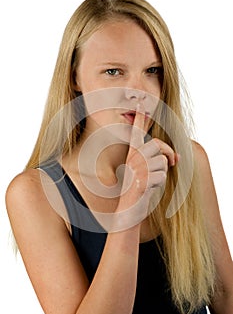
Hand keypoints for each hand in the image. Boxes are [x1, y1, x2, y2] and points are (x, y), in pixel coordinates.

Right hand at [117, 103, 177, 221]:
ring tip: (152, 180)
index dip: (140, 119)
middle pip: (157, 145)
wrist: (128, 209)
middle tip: (173, 162)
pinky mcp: (143, 178)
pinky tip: (150, 189)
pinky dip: (161, 182)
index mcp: (132, 154)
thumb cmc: (137, 190)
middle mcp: (133, 158)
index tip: (141, 104)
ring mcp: (137, 168)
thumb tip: (176, 155)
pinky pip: (162, 174)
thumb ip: (156, 160)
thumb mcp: (145, 172)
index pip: (136, 133)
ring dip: (163, 171)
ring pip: (162, 160)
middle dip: (168, 153)